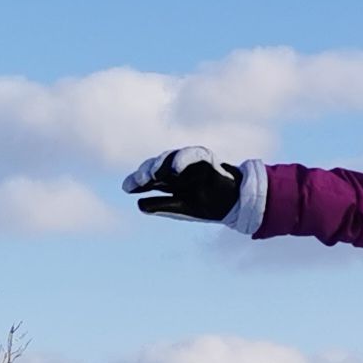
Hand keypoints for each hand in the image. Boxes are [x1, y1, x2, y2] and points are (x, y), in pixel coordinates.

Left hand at [123, 148, 242, 222]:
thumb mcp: (182, 207)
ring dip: (160, 165)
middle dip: (146, 172)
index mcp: (170, 181)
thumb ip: (162, 206)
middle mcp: (177, 169)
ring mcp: (190, 162)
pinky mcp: (205, 158)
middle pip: (157, 166)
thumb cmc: (209, 204)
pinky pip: (192, 154)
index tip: (127, 188)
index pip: (150, 179)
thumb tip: (139, 205)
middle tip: (138, 181)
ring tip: (150, 176)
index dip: (138, 182)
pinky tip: (174, 169)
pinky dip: (183, 159)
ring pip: (170, 158)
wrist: (235, 202)